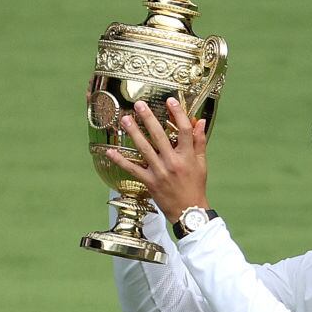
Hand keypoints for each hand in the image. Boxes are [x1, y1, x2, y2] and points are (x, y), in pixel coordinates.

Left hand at [105, 97, 209, 222]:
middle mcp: (173, 162)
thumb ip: (199, 141)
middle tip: (139, 105)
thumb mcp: (201, 163)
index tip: (170, 100)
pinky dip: (120, 161)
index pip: (184, 130)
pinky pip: (133, 169)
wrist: (188, 211)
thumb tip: (200, 121)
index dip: (177, 113)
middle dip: (149, 119)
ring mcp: (160, 172)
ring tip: (125, 120)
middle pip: (160, 136)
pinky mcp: (150, 182)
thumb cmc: (196, 186)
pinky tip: (110, 151)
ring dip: (133, 133)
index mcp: (187, 156)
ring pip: (144, 149)